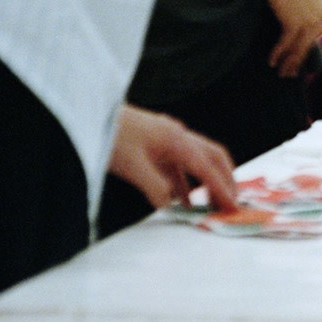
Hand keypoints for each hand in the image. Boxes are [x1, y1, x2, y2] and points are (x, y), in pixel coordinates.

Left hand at [108, 105, 237, 210]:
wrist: (89, 115)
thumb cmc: (111, 136)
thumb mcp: (132, 166)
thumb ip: (154, 187)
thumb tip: (169, 206)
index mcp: (177, 139)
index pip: (206, 166)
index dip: (221, 187)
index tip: (233, 205)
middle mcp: (177, 136)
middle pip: (212, 156)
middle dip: (226, 178)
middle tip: (233, 200)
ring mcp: (166, 140)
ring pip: (195, 162)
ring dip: (206, 181)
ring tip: (212, 204)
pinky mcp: (154, 146)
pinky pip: (177, 167)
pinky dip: (185, 183)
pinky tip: (182, 201)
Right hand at [265, 0, 321, 76]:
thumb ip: (304, 9)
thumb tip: (295, 22)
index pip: (314, 35)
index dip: (304, 49)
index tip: (297, 60)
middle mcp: (320, 18)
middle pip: (308, 45)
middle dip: (298, 61)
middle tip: (290, 74)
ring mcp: (308, 22)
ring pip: (298, 48)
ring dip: (289, 62)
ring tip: (281, 72)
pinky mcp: (294, 22)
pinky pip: (286, 43)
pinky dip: (278, 53)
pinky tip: (272, 61)